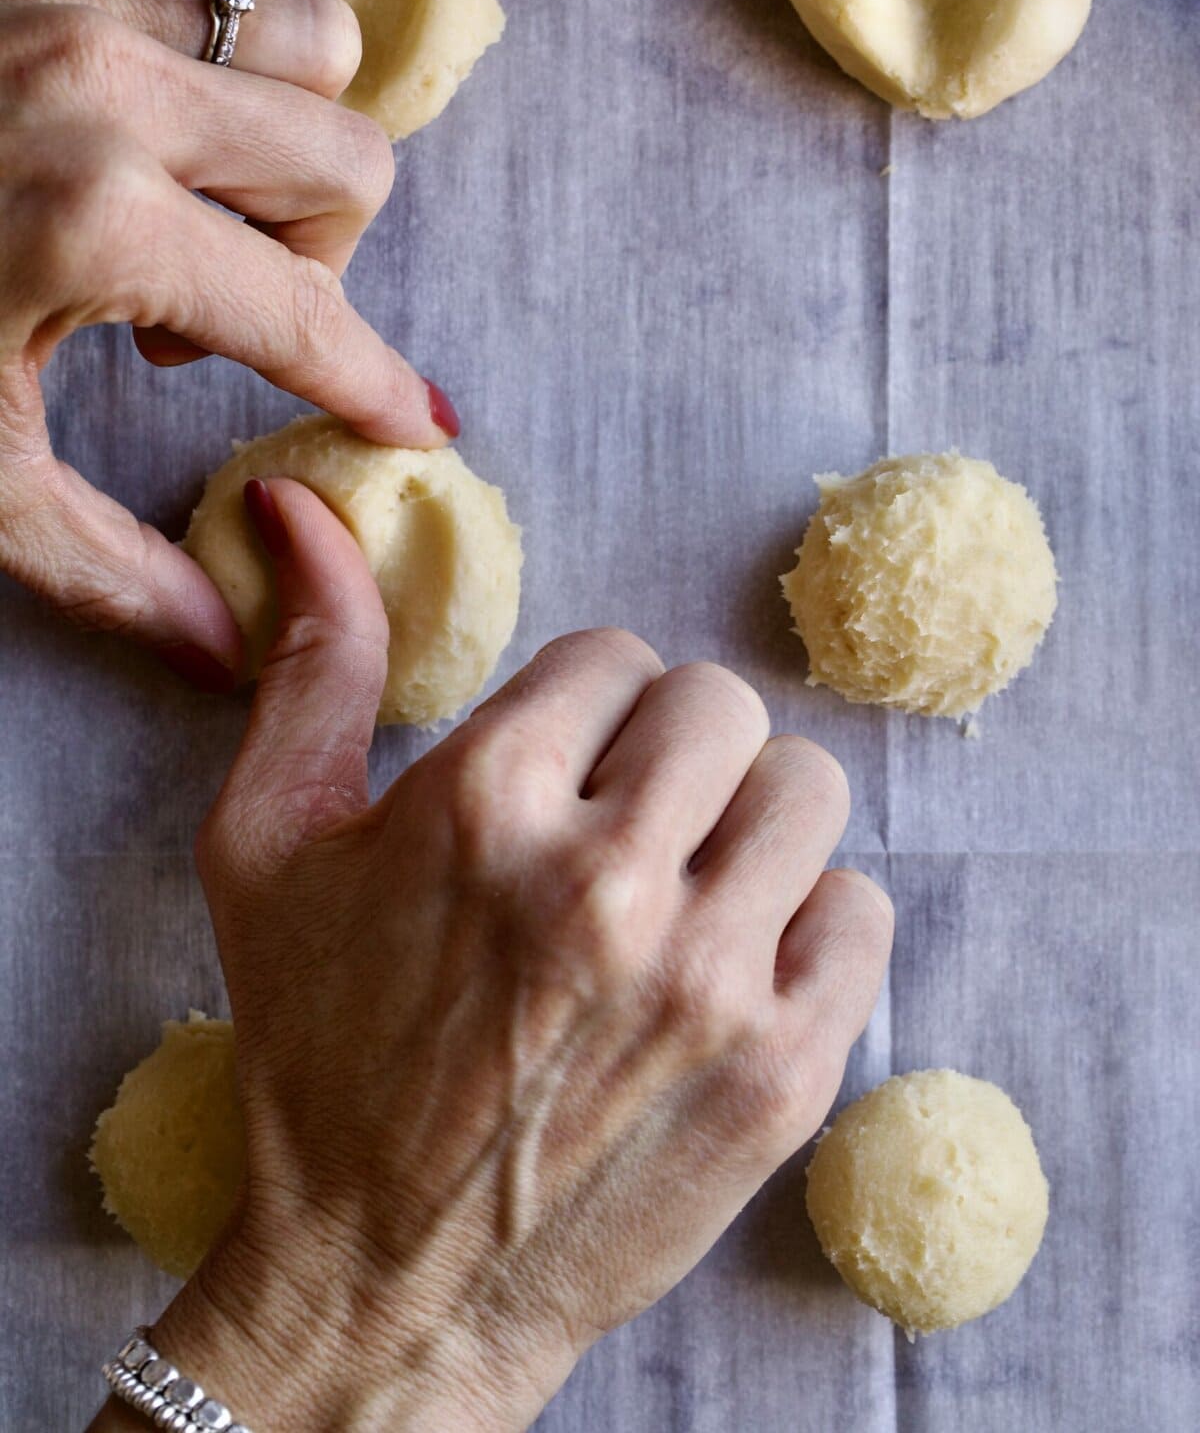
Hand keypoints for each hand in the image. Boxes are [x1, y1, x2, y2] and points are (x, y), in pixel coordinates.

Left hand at [0, 0, 455, 683]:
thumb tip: (224, 647)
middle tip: (217, 309)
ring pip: (307, 47)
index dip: (376, 386)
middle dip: (322, 255)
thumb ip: (104, 566)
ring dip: (286, 142)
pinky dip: (199, 81)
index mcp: (97, 225)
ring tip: (188, 206)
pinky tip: (112, 145)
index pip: (308, 318)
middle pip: (349, 161)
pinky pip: (199, 0)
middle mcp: (108, 93)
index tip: (416, 423)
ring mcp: (69, 2)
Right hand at [120, 480, 892, 1432]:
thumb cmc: (315, 1055)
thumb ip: (310, 664)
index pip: (618, 654)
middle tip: (627, 818)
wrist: (384, 1281)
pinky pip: (862, 914)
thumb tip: (303, 508)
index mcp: (487, 801)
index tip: (561, 768)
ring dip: (747, 821)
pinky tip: (735, 963)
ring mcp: (709, 984)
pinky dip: (809, 925)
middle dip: (672, 746)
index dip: (585, 706)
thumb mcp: (265, 846)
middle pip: (723, 703)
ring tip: (685, 882)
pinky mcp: (784, 1074)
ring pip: (807, 790)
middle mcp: (608, 881)